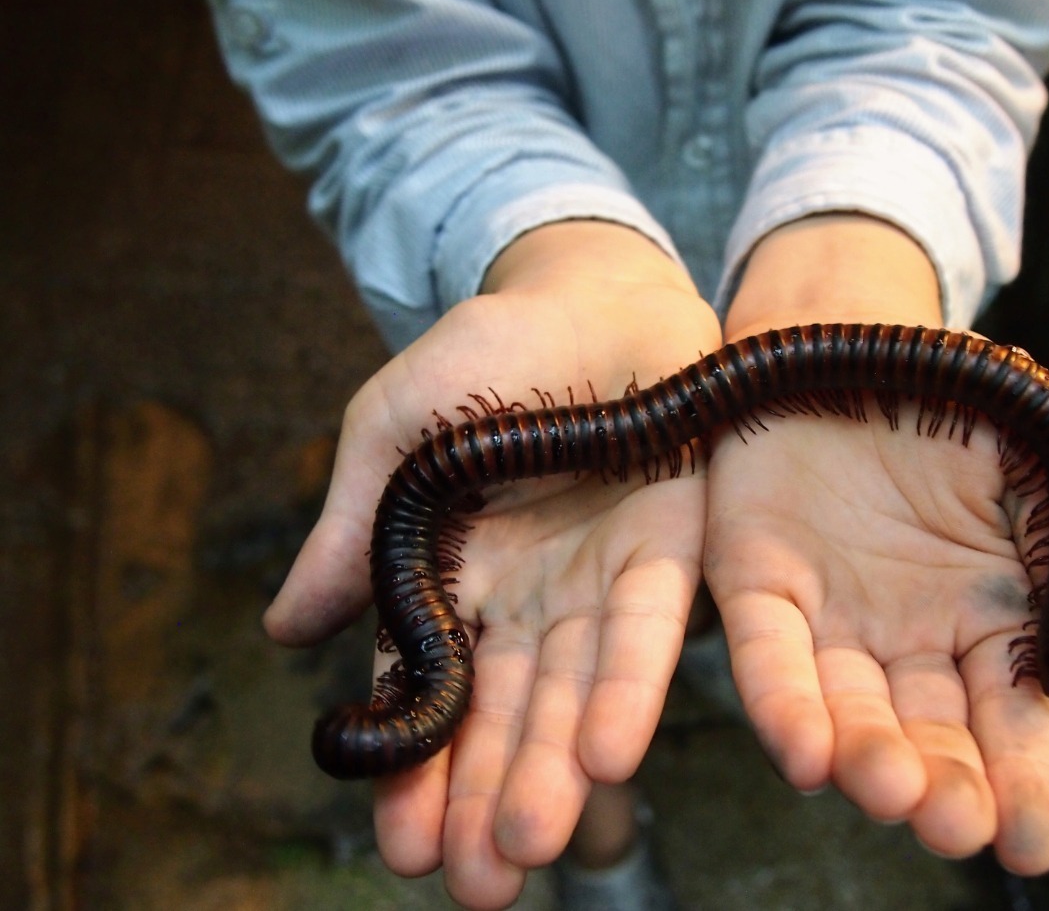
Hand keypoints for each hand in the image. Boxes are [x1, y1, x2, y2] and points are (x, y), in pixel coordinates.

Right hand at [266, 223, 720, 908]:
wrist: (590, 290)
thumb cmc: (483, 354)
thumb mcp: (392, 430)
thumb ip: (348, 528)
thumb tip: (283, 632)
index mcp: (456, 580)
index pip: (431, 695)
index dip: (418, 771)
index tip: (404, 848)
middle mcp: (531, 600)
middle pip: (508, 717)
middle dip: (490, 800)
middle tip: (479, 886)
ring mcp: (601, 580)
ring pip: (576, 693)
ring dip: (555, 769)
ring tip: (536, 845)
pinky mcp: (672, 550)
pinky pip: (648, 627)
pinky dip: (626, 686)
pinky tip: (608, 754)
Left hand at [704, 215, 1048, 874]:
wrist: (866, 335)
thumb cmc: (969, 412)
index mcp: (991, 626)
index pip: (1016, 724)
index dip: (1027, 784)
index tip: (1035, 844)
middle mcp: (910, 642)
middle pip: (929, 734)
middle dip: (942, 783)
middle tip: (953, 826)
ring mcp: (833, 620)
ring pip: (847, 710)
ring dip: (864, 755)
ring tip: (887, 791)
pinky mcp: (759, 586)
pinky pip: (768, 653)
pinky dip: (784, 701)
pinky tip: (804, 750)